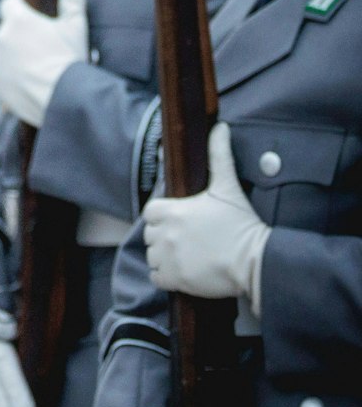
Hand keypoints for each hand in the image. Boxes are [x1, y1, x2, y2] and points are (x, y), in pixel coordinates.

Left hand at [0, 0, 87, 127]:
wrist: (60, 97)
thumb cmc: (68, 58)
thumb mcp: (75, 25)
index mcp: (17, 20)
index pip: (9, 4)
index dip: (20, 8)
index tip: (34, 16)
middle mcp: (1, 38)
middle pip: (8, 30)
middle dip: (22, 35)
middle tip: (45, 45)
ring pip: (4, 52)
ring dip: (16, 55)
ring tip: (41, 66)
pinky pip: (2, 74)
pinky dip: (13, 75)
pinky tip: (33, 81)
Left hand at [145, 124, 270, 311]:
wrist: (256, 260)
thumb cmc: (241, 223)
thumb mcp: (227, 187)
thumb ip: (219, 156)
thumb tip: (220, 127)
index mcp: (170, 212)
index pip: (150, 212)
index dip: (162, 216)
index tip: (181, 220)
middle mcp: (163, 234)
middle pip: (150, 234)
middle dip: (165, 235)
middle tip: (190, 238)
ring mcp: (166, 258)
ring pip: (152, 255)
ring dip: (165, 256)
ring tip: (189, 254)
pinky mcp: (172, 279)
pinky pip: (156, 277)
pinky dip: (165, 275)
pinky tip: (184, 270)